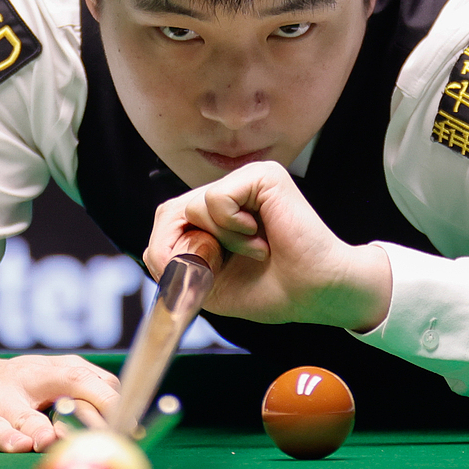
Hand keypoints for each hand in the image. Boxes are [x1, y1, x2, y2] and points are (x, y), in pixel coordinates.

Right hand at [0, 346, 119, 452]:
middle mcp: (4, 387)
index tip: (122, 426)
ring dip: (6, 434)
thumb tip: (136, 426)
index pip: (73, 379)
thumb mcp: (46, 378)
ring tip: (20, 446)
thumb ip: (88, 392)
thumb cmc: (11, 388)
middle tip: (59, 441)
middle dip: (44, 425)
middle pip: (28, 407)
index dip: (98, 402)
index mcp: (37, 374)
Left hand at [143, 161, 392, 330]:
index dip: (173, 252)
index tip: (211, 273)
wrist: (316, 293)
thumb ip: (173, 263)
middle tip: (229, 263)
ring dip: (221, 243)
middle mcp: (230, 191)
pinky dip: (233, 229)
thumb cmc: (271, 289)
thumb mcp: (206, 283)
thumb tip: (153, 245)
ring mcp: (245, 180)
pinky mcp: (262, 175)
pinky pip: (216, 199)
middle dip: (190, 250)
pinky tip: (262, 237)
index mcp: (217, 214)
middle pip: (171, 210)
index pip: (167, 219)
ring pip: (193, 207)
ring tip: (257, 249)